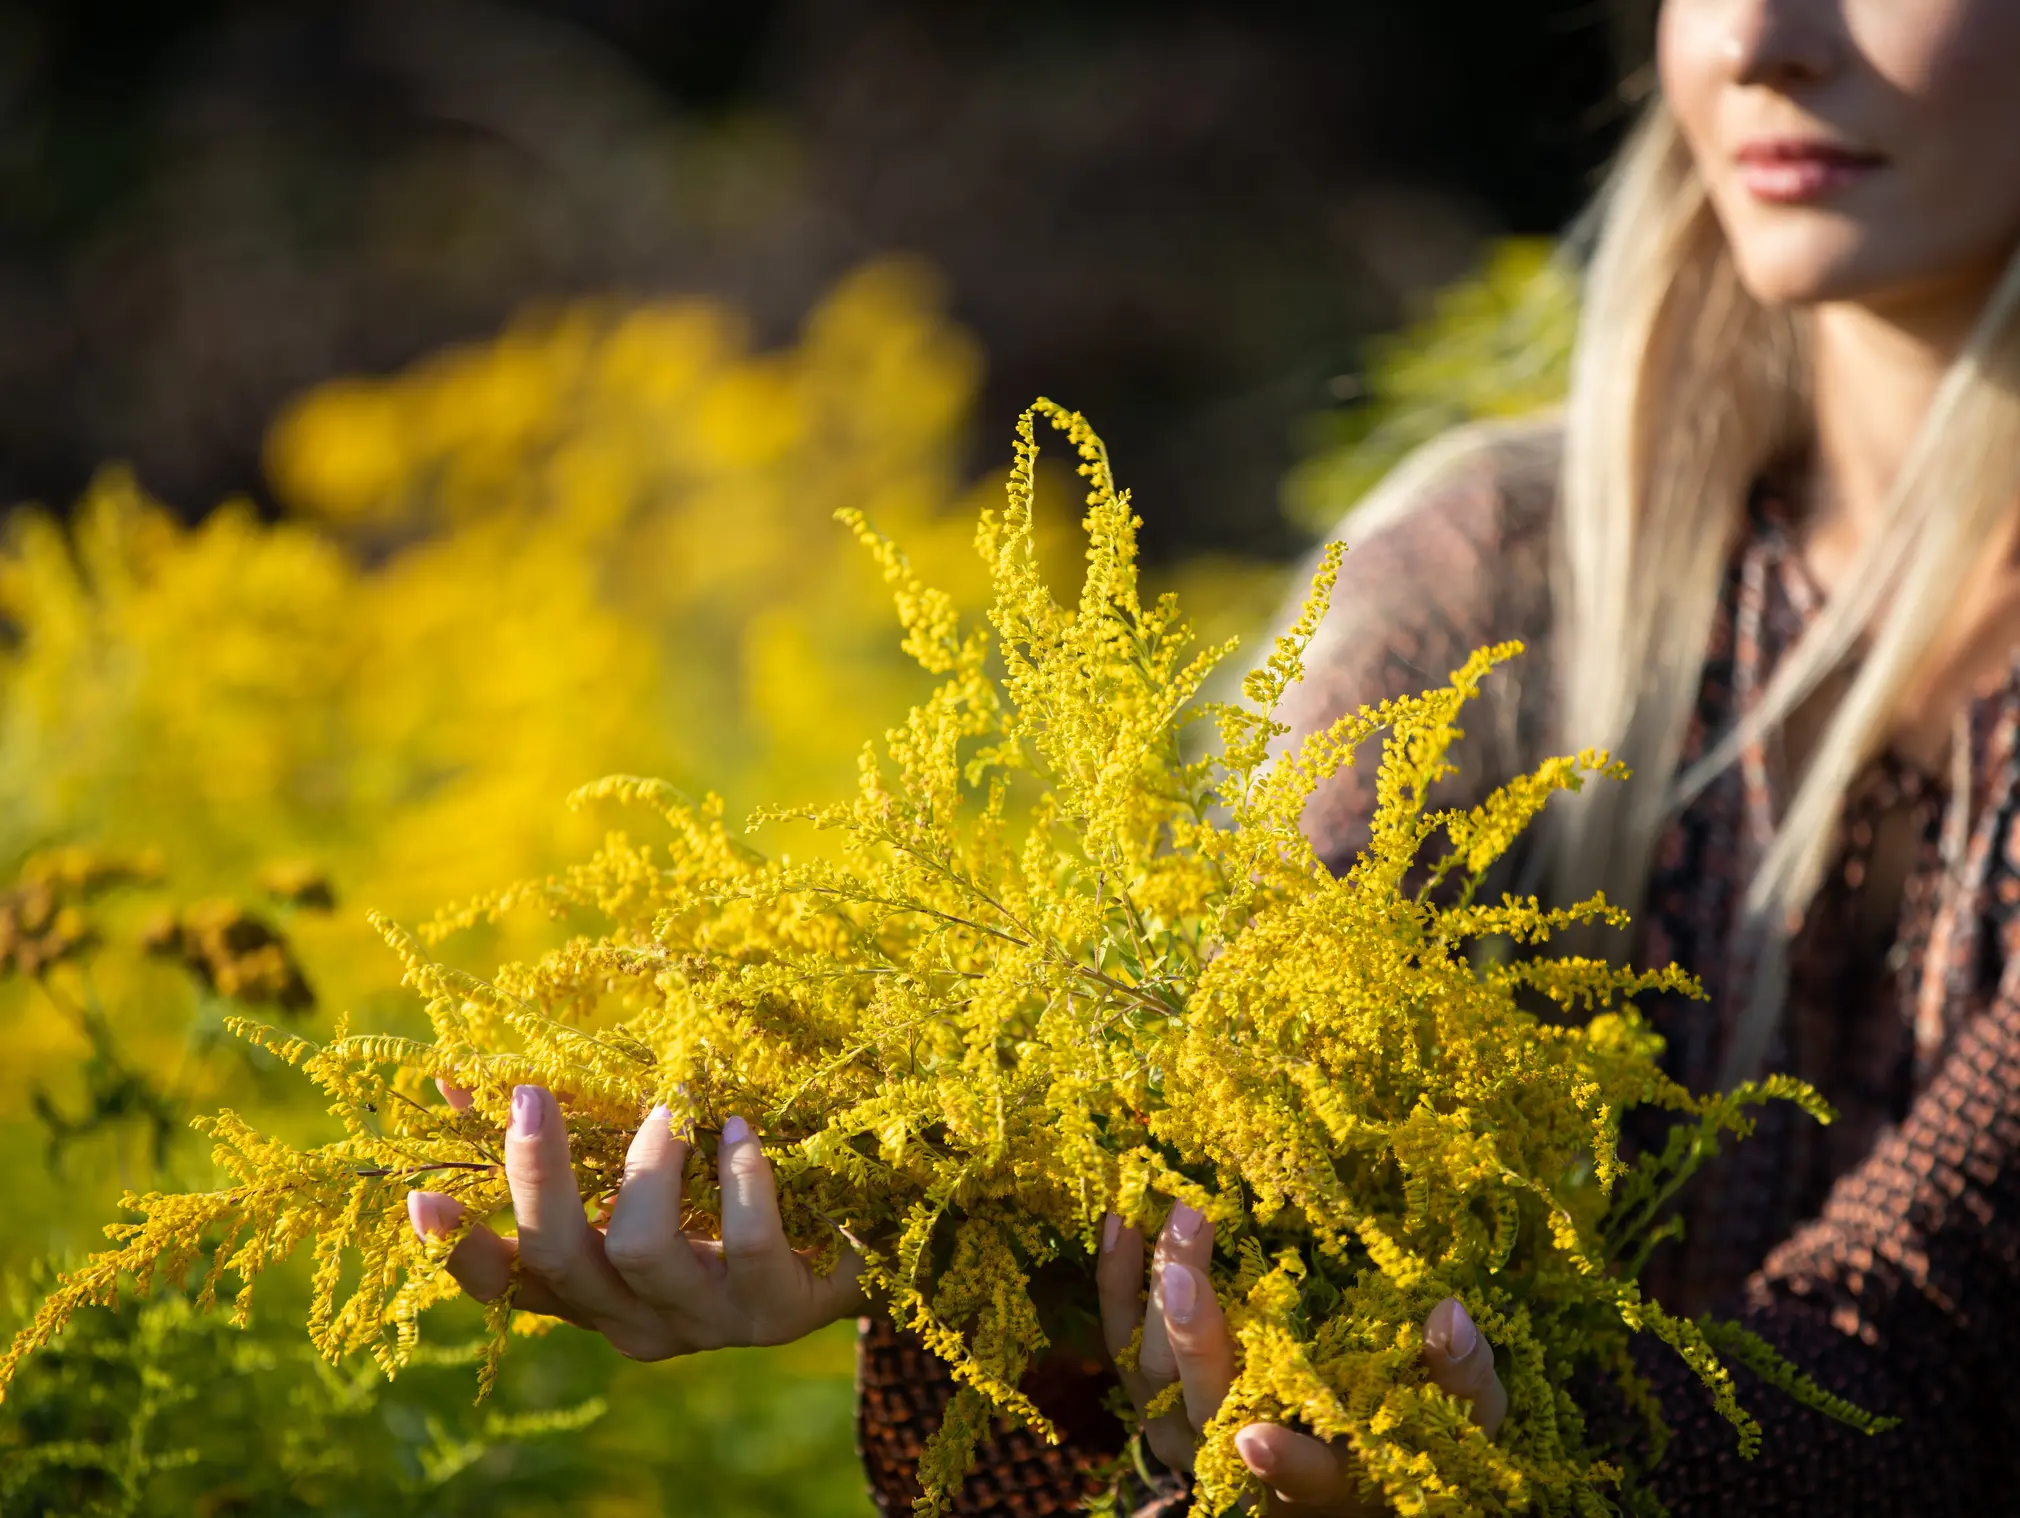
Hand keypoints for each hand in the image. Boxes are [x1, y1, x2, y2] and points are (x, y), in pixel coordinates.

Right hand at [407, 1083, 865, 1359]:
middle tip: (533, 1093)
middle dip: (537, 1174)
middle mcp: (637, 1317)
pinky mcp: (779, 1311)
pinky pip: (748, 1245)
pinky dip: (739, 1178)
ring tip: (673, 1106)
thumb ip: (571, 1133)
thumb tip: (465, 1075)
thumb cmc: (734, 1191)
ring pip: (641, 1250)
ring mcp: (708, 1321)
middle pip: (559, 1259)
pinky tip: (741, 1132)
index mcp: (595, 1288)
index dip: (458, 1246)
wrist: (862, 1240)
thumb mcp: (644, 1163)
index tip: (420, 1192)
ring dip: (649, 1164)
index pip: (506, 1284)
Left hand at [1096, 1205, 1507, 1514]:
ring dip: (1155, 1289)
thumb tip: (1451, 1313)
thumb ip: (1461, 1377)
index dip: (1283, 1464)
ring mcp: (1188, 1431)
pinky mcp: (1155, 1395)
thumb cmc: (1408, 1428)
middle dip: (1194, 1334)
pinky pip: (1119, 1341)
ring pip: (1153, 1372)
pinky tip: (1122, 1217)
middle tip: (1192, 1251)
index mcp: (1325, 1478)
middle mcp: (1242, 1462)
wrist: (1337, 1453)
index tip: (1256, 1439)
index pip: (1304, 1478)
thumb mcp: (1456, 1417)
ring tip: (1177, 1208)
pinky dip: (1116, 1282)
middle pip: (1207, 1407)